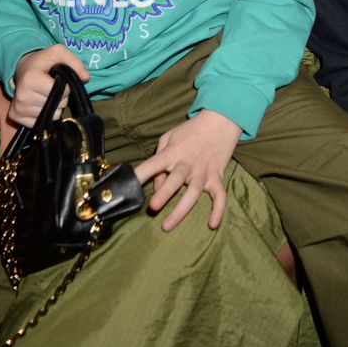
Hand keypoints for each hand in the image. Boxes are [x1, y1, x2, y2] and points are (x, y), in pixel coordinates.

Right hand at [11, 45, 88, 126]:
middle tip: (51, 86)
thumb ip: (75, 62)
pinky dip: (45, 115)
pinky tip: (39, 102)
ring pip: (53, 115)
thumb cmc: (42, 61)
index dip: (67, 85)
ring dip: (55, 106)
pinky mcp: (16, 117)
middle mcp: (22, 96)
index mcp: (31, 79)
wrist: (22, 69)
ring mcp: (18, 108)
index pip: (63, 91)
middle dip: (61, 96)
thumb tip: (85, 78)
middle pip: (59, 104)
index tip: (58, 78)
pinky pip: (42, 123)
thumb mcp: (58, 52)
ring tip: (45, 93)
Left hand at [134, 109, 241, 231]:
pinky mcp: (217, 176)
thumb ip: (159, 158)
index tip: (126, 186)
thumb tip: (156, 185)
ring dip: (181, 210)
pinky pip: (219, 196)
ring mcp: (203, 171)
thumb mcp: (169, 137)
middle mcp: (187, 164)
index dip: (139, 175)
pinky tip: (212, 224)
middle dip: (164, 194)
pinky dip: (218, 210)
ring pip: (193, 193)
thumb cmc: (191, 130)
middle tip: (153, 207)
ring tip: (167, 225)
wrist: (220, 121)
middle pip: (175, 180)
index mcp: (172, 153)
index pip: (153, 164)